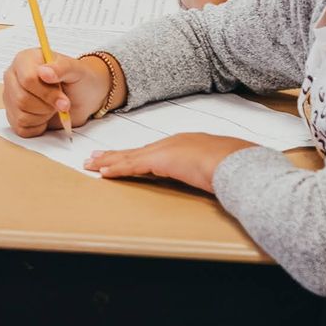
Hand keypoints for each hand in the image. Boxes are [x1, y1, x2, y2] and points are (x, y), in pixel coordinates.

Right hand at [3, 48, 115, 134]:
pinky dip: (39, 126)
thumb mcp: (76, 69)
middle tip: (61, 103)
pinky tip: (45, 116)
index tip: (64, 100)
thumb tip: (44, 73)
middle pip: (22, 99)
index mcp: (25, 60)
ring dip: (44, 116)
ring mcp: (11, 97)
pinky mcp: (13, 116)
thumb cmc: (78, 80)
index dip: (47, 93)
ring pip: (21, 116)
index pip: (27, 80)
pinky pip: (21, 128)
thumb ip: (61, 68)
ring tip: (52, 106)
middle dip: (47, 106)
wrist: (84, 97)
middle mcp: (13, 77)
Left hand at [84, 133, 246, 195]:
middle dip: (115, 156)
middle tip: (95, 158)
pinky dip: (116, 169)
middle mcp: (171, 144)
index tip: (122, 157)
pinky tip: (102, 172)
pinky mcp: (160, 160)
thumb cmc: (233, 166)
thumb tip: (211, 181)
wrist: (235, 161)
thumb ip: (208, 173)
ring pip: (130, 157)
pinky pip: (132, 166)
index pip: (153, 152)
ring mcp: (165, 150)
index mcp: (184, 144)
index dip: (135, 155)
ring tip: (90, 164)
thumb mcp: (217, 169)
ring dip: (108, 162)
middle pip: (136, 152)